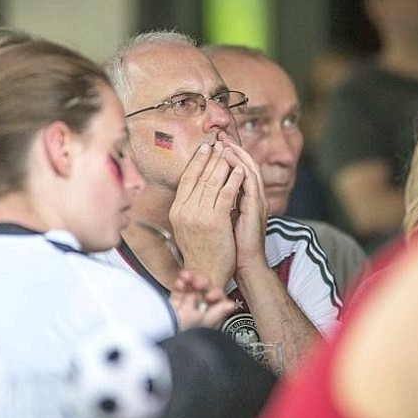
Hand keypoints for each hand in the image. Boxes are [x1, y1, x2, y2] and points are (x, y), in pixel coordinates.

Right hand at [169, 141, 244, 286]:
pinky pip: (226, 193)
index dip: (196, 161)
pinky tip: (240, 170)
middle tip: (220, 144)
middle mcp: (185, 211)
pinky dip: (234, 179)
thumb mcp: (185, 226)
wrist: (206, 273)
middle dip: (211, 157)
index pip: (186, 178)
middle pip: (199, 176)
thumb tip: (193, 188)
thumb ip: (188, 207)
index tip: (205, 148)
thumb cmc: (200, 251)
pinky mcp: (215, 221)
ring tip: (230, 151)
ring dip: (223, 163)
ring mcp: (199, 215)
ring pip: (212, 181)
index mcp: (177, 210)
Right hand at [169, 269, 235, 328]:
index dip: (214, 295)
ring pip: (191, 292)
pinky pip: (178, 293)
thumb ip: (218, 312)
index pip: (216, 306)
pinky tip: (179, 282)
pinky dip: (179, 285)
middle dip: (202, 286)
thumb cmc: (179, 331)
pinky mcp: (171, 307)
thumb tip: (231, 305)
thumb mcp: (202, 321)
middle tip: (199, 282)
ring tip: (186, 276)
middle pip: (203, 296)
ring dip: (190, 282)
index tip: (210, 293)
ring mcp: (183, 312)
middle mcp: (196, 318)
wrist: (157, 330)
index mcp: (207, 324)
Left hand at [218, 133, 268, 272]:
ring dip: (237, 153)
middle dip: (232, 148)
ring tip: (223, 141)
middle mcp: (253, 196)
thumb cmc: (231, 245)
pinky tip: (230, 158)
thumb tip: (205, 193)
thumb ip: (219, 203)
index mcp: (245, 199)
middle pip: (244, 164)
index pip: (237, 170)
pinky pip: (250, 181)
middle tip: (219, 134)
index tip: (213, 144)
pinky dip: (241, 167)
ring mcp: (257, 200)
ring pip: (249, 169)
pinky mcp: (257, 207)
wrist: (243, 264)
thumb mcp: (222, 218)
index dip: (227, 156)